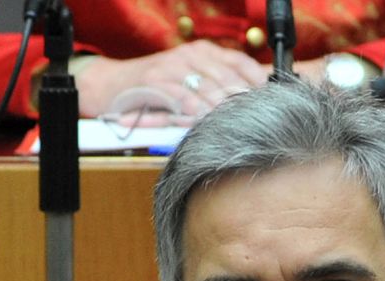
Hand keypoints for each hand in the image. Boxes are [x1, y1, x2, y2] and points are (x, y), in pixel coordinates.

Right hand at [76, 42, 269, 123]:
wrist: (110, 86)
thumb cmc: (153, 89)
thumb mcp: (187, 81)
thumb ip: (214, 88)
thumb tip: (247, 103)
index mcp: (203, 52)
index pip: (239, 62)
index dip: (258, 81)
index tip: (274, 99)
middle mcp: (191, 55)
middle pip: (226, 77)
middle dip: (243, 99)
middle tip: (258, 118)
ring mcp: (172, 67)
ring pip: (205, 86)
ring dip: (221, 107)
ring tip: (237, 123)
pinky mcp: (155, 81)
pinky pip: (180, 96)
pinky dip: (193, 109)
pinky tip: (204, 120)